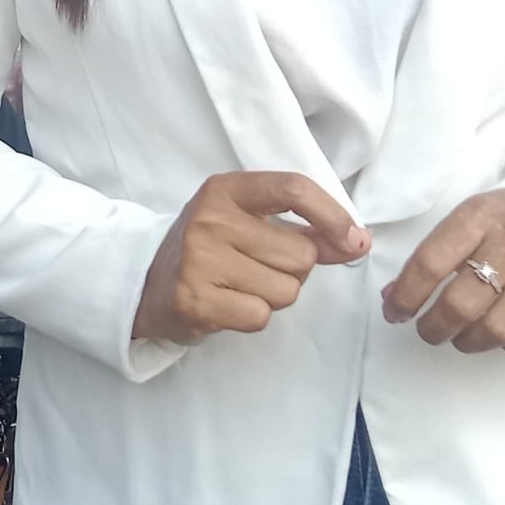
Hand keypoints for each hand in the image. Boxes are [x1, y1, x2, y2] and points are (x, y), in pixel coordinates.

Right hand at [132, 172, 368, 344]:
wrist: (147, 283)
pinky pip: (260, 315)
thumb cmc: (211, 249)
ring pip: (286, 290)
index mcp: (226, 189)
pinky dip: (253, 316)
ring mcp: (199, 259)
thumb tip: (358, 243)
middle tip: (259, 268)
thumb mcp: (250, 224)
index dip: (333, 215)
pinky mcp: (195, 299)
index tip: (354, 239)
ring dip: (274, 295)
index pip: (293, 189)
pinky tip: (229, 304)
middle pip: (300, 254)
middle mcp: (211, 219)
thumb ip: (306, 231)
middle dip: (295, 271)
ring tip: (241, 286)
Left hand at [384, 189, 504, 353]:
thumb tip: (394, 298)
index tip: (395, 313)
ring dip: (470, 342)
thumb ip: (433, 256)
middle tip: (429, 331)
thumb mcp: (470, 220)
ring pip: (498, 330)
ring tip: (463, 336)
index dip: (405, 296)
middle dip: (434, 328)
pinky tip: (503, 336)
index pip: (430, 263)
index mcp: (481, 216)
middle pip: (461, 304)